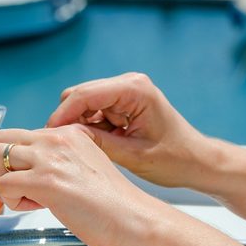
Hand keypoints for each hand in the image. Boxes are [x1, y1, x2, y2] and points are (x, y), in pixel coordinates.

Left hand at [0, 125, 168, 245]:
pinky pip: (3, 185)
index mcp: (67, 133)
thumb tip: (27, 171)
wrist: (135, 221)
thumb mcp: (84, 167)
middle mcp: (55, 138)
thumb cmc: (113, 205)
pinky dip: (11, 201)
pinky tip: (36, 208)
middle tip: (15, 190)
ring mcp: (49, 158)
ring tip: (25, 199)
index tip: (33, 183)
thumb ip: (58, 161)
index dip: (16, 163)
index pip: (17, 136)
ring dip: (0, 182)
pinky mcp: (45, 181)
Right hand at [45, 73, 212, 187]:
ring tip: (85, 149)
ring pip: (82, 104)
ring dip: (78, 125)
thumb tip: (64, 137)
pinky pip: (92, 111)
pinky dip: (88, 127)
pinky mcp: (122, 103)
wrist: (197, 161)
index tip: (47, 136)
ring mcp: (125, 92)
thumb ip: (97, 142)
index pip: (84, 95)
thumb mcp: (133, 155)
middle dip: (67, 120)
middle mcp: (129, 84)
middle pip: (79, 95)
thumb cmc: (175, 158)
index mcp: (135, 90)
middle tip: (63, 147)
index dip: (62, 115)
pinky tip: (96, 145)